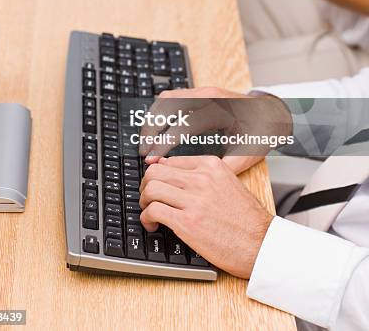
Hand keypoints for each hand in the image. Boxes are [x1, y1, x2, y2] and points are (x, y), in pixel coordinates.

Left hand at [139, 155, 272, 278]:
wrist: (262, 244)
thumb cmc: (247, 218)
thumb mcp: (227, 184)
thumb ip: (202, 175)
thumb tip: (169, 168)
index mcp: (211, 165)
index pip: (170, 161)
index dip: (157, 175)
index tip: (154, 185)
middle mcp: (202, 178)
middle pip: (155, 172)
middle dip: (145, 186)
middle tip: (148, 199)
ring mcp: (194, 199)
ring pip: (151, 189)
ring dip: (143, 202)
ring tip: (149, 212)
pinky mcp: (187, 222)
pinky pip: (153, 211)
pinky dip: (146, 218)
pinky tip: (153, 225)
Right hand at [140, 86, 291, 173]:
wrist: (272, 111)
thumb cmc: (261, 132)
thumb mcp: (248, 152)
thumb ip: (226, 166)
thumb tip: (199, 180)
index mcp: (219, 110)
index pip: (182, 125)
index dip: (164, 143)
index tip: (153, 158)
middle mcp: (208, 95)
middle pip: (167, 105)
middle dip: (152, 128)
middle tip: (144, 150)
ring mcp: (202, 90)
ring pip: (166, 98)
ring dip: (153, 118)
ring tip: (147, 140)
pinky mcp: (199, 92)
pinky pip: (172, 97)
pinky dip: (161, 112)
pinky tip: (157, 129)